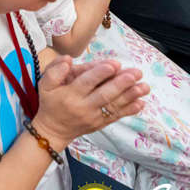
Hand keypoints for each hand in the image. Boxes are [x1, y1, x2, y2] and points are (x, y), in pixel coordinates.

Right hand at [32, 57, 148, 147]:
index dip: (101, 73)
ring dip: (131, 96)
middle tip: (136, 73)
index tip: (114, 64)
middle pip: (105, 94)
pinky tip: (141, 102)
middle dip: (122, 83)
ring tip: (144, 86)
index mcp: (70, 95)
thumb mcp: (44, 85)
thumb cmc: (50, 103)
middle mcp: (84, 107)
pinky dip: (130, 110)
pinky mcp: (100, 123)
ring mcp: (94, 117)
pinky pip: (116, 116)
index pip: (87, 82)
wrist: (53, 130)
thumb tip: (67, 60)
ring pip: (114, 105)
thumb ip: (54, 71)